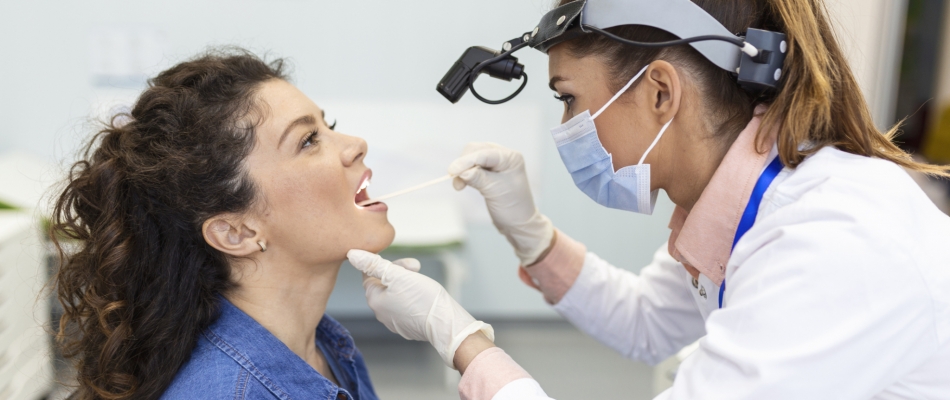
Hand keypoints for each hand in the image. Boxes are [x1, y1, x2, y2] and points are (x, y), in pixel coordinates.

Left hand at [347, 250, 494, 368]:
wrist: (445, 324)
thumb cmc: (423, 299)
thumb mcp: (397, 275)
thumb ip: (373, 264)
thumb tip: (352, 255)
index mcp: (374, 300)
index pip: (369, 274)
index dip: (384, 263)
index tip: (403, 263)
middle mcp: (380, 313)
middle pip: (383, 284)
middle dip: (398, 272)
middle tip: (416, 268)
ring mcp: (394, 322)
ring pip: (395, 294)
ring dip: (406, 283)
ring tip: (421, 280)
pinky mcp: (407, 326)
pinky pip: (405, 306)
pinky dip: (412, 297)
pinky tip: (424, 295)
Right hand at [448, 143, 554, 264]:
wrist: (517, 223)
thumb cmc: (512, 207)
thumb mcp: (495, 191)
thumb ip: (478, 178)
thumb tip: (461, 172)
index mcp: (511, 158)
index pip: (485, 153)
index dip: (467, 161)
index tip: (452, 171)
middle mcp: (503, 156)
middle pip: (476, 150)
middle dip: (464, 163)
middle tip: (456, 181)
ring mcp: (495, 163)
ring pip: (471, 157)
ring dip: (462, 169)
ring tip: (459, 186)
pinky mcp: (488, 172)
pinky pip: (471, 167)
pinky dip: (464, 174)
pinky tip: (461, 184)